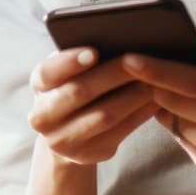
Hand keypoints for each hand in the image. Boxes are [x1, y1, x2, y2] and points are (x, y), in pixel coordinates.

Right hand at [28, 48, 158, 164]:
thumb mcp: (71, 71)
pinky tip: (156, 101)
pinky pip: (119, 133)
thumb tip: (118, 40)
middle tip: (141, 59)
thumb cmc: (76, 86)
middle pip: (80, 92)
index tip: (94, 52)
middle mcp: (43, 116)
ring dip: (133, 96)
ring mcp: (63, 140)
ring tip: (155, 79)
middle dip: (114, 74)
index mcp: (39, 85)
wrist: (69, 132)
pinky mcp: (87, 155)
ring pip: (104, 115)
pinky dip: (139, 114)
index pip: (48, 71)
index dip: (70, 62)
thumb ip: (83, 57)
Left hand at [123, 34, 195, 187]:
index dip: (153, 70)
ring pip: (174, 125)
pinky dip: (188, 133)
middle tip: (152, 77)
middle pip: (171, 103)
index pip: (186, 80)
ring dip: (175, 113)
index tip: (128, 60)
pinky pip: (185, 145)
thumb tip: (185, 34)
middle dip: (158, 89)